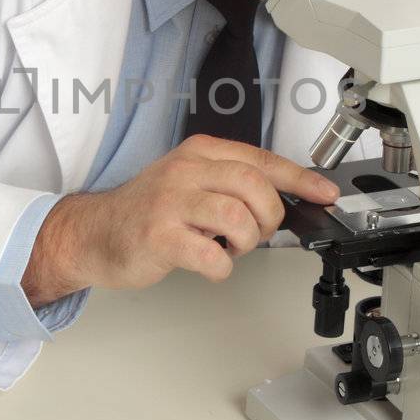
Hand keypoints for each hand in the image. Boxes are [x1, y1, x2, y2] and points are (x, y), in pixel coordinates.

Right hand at [21, 135, 339, 303]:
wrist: (94, 233)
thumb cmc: (147, 211)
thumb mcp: (189, 181)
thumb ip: (231, 184)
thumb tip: (285, 201)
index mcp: (198, 152)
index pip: (261, 160)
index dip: (300, 179)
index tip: (325, 194)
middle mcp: (185, 170)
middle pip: (255, 185)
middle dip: (270, 215)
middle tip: (257, 232)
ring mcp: (170, 202)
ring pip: (237, 217)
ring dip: (246, 242)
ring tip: (229, 247)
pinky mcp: (159, 236)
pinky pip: (211, 255)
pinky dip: (221, 267)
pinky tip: (209, 263)